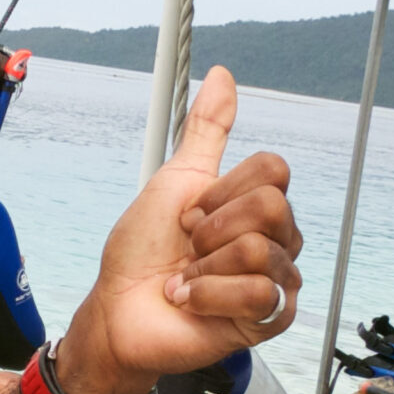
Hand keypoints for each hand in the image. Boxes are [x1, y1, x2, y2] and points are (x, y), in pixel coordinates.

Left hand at [60, 68, 302, 393]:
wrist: (117, 310)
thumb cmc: (141, 252)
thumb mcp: (174, 181)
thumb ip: (205, 131)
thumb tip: (222, 75)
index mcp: (256, 206)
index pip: (273, 169)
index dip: (221, 189)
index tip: (188, 213)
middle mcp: (276, 240)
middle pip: (271, 206)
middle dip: (211, 227)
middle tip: (188, 247)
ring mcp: (276, 280)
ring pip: (259, 250)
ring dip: (204, 266)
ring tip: (185, 279)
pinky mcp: (267, 318)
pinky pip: (256, 293)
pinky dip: (207, 295)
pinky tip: (191, 301)